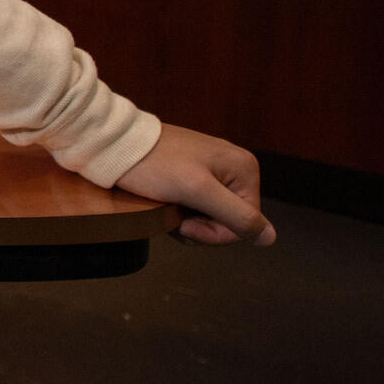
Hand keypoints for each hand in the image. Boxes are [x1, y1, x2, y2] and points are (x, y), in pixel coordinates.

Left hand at [115, 122, 275, 246]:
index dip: (213, 233)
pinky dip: (180, 212)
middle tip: (172, 215)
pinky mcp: (193, 175)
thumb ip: (236, 215)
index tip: (184, 224)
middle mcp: (234, 168)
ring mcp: (213, 171)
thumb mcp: (198, 191)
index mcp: (244, 169)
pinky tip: (164, 204)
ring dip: (187, 221)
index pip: (245, 224)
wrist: (114, 145)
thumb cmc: (154, 165)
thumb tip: (269, 237)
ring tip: (166, 206)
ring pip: (210, 217)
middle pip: (228, 221)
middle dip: (199, 228)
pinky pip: (196, 206)